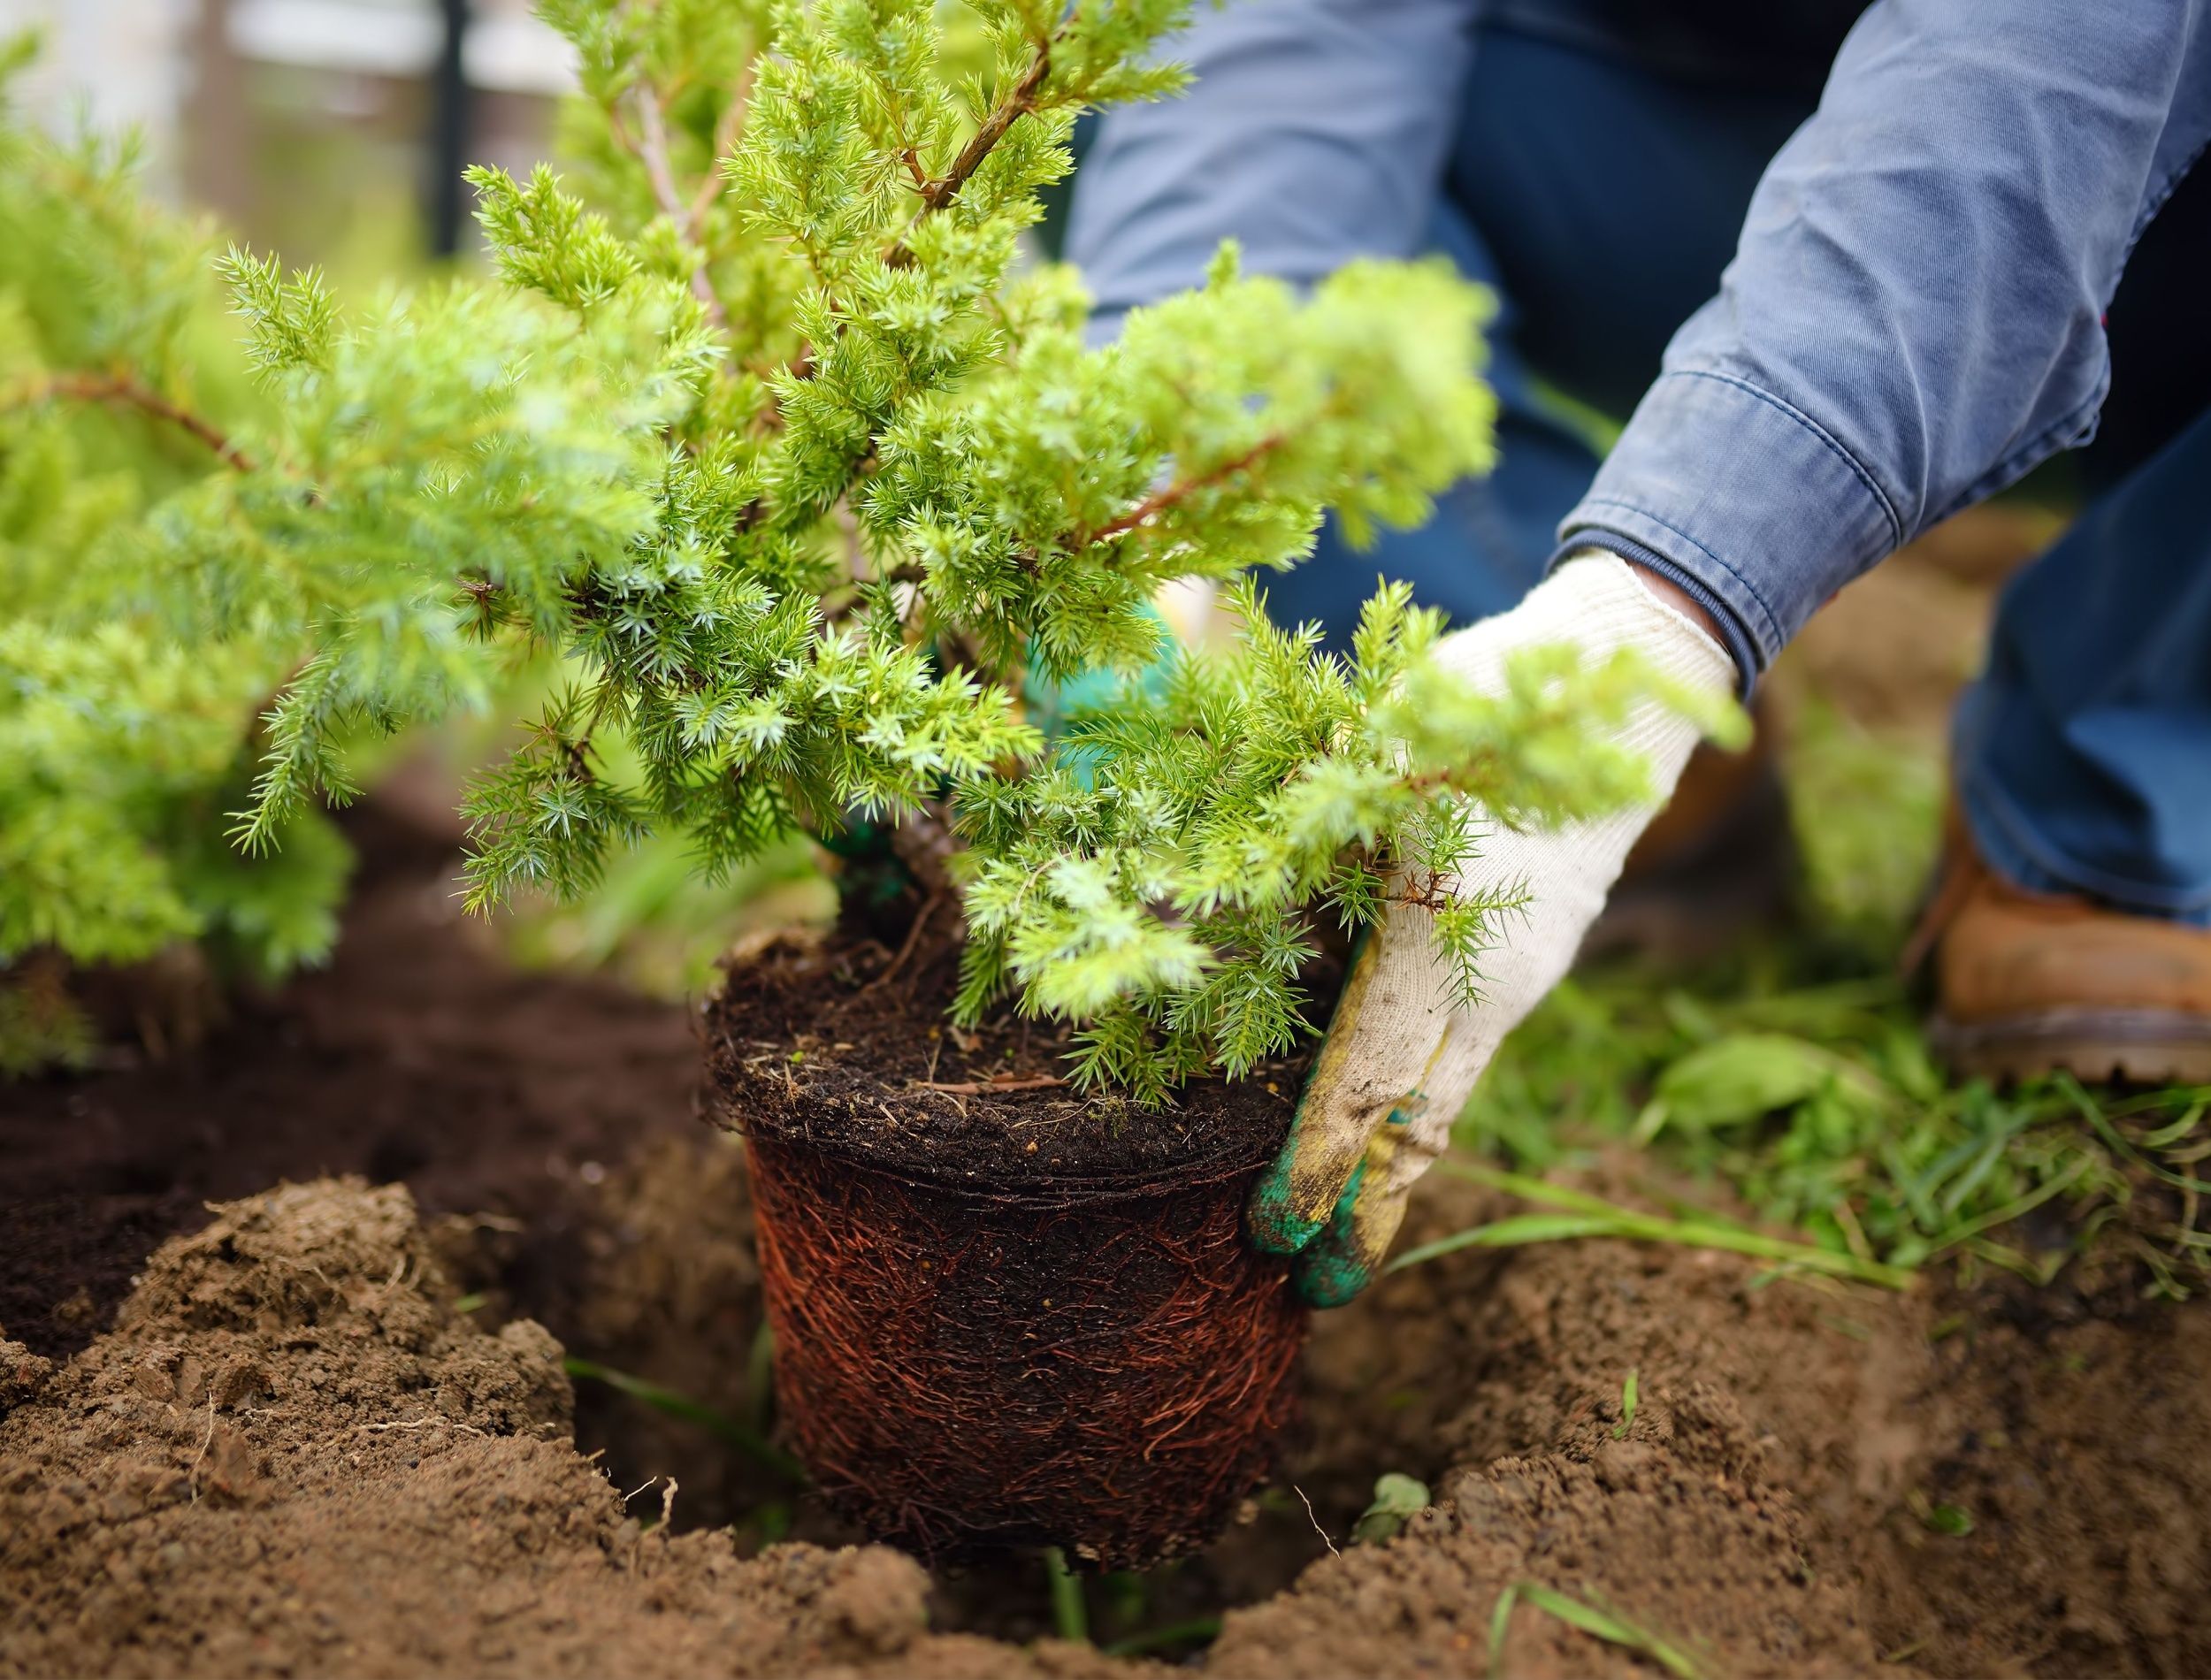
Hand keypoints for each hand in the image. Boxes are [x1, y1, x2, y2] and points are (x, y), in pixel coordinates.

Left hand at [1247, 552, 1737, 1304]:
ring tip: (1340, 1238)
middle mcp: (1491, 986)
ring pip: (1447, 1100)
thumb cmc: (1493, 695)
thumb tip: (1186, 895)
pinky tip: (1388, 1131)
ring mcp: (1519, 981)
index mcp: (1444, 944)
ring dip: (1393, 1171)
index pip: (1367, 1085)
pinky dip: (1424, 1109)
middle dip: (1362, 1214)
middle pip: (1419, 1131)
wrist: (1633, 674)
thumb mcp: (1388, 747)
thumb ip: (1308, 829)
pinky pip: (1468, 1057)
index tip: (1272, 1231)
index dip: (1318, 1163)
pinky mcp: (1528, 961)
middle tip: (1306, 1293)